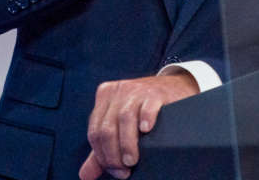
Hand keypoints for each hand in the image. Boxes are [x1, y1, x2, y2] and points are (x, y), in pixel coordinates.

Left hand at [78, 72, 198, 178]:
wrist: (173, 87)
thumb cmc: (143, 109)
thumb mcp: (119, 124)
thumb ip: (101, 149)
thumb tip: (85, 176)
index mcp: (104, 97)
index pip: (94, 132)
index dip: (102, 157)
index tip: (116, 171)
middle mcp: (117, 91)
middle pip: (107, 128)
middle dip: (113, 155)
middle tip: (125, 170)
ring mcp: (136, 90)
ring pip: (124, 119)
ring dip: (127, 145)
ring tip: (132, 161)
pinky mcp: (155, 93)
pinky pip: (147, 107)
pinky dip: (145, 119)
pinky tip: (147, 131)